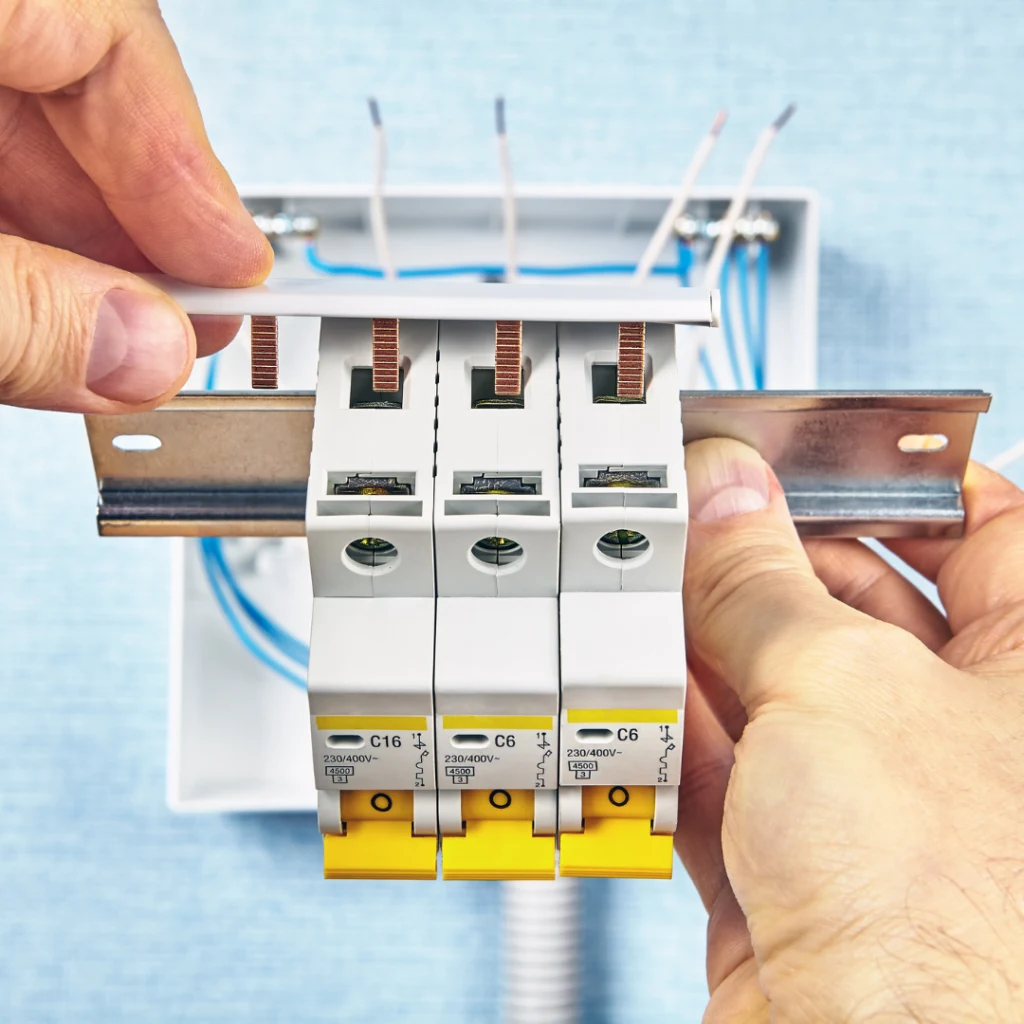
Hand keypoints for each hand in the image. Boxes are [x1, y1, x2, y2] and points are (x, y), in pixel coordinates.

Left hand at [0, 0, 271, 413]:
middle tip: (179, 317)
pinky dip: (4, 217)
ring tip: (105, 321)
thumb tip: (144, 352)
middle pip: (69, 74)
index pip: (109, 32)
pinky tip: (25, 283)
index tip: (236, 269)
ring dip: (64, 229)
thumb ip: (18, 309)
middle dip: (132, 214)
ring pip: (8, 105)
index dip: (186, 164)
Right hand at [677, 438, 1023, 1021]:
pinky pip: (725, 774)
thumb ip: (762, 583)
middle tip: (684, 527)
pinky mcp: (797, 867)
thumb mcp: (839, 687)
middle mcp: (966, 741)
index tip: (797, 459)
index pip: (977, 530)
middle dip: (758, 567)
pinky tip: (637, 697)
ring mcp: (877, 808)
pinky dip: (673, 735)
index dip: (882, 483)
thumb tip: (722, 503)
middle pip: (849, 609)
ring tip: (642, 604)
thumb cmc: (951, 921)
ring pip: (773, 692)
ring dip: (700, 651)